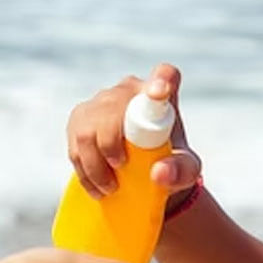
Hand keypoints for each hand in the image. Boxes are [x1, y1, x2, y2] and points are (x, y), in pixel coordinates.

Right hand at [66, 62, 201, 199]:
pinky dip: (85, 171)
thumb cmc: (172, 161)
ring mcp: (102, 102)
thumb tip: (159, 173)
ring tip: (111, 187)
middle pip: (114, 106)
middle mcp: (130, 90)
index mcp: (163, 93)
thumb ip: (181, 170)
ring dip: (96, 163)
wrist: (146, 170)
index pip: (164, 74)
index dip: (161, 79)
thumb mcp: (186, 169)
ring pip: (89, 128)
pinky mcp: (81, 118)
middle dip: (112, 142)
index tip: (160, 92)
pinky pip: (76, 144)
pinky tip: (97, 188)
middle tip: (121, 167)